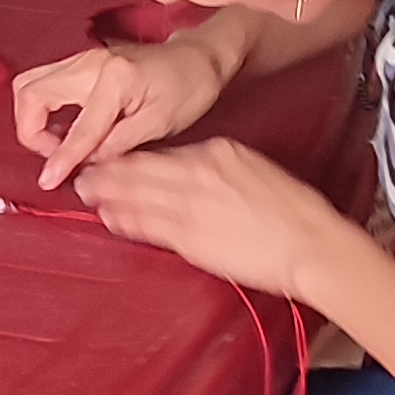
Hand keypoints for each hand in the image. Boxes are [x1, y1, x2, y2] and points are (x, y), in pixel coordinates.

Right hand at [10, 31, 234, 190]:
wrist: (197, 59)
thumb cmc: (188, 88)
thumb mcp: (158, 124)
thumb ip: (116, 146)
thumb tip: (84, 166)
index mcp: (115, 79)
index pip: (78, 128)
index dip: (60, 159)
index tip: (48, 181)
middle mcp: (91, 63)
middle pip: (30, 93)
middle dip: (31, 131)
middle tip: (55, 156)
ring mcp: (82, 58)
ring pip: (30, 85)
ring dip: (34, 119)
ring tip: (60, 145)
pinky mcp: (81, 62)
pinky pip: (45, 83)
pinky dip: (43, 109)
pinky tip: (68, 130)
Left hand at [76, 139, 352, 302]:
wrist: (310, 243)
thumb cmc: (293, 211)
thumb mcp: (255, 170)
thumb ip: (220, 169)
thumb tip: (194, 175)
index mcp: (217, 150)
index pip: (164, 152)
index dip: (135, 158)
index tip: (116, 160)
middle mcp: (198, 171)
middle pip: (141, 168)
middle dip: (108, 171)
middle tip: (83, 172)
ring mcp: (191, 203)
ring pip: (136, 194)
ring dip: (106, 194)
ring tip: (84, 192)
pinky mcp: (189, 236)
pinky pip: (146, 225)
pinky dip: (122, 219)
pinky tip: (107, 217)